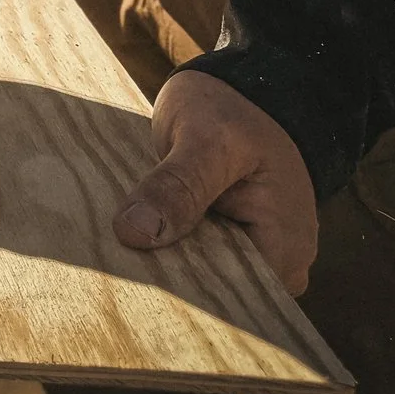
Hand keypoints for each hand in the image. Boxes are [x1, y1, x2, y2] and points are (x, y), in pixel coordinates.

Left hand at [115, 70, 319, 293]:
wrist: (241, 91)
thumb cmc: (235, 111)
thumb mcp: (206, 137)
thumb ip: (178, 185)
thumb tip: (136, 233)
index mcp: (286, 249)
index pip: (231, 302)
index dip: (179, 299)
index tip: (127, 290)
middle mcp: (275, 265)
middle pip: (212, 296)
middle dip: (164, 284)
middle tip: (108, 270)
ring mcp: (249, 255)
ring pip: (197, 278)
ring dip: (158, 265)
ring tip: (111, 257)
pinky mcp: (223, 242)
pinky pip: (188, 257)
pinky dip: (160, 249)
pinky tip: (124, 243)